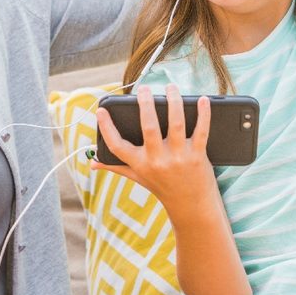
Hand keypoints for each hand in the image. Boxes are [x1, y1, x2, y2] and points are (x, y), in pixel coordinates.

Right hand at [92, 84, 217, 212]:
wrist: (191, 207)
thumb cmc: (162, 187)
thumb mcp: (137, 177)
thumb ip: (116, 166)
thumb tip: (92, 163)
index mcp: (140, 164)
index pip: (117, 146)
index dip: (106, 128)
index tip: (101, 111)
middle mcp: (157, 161)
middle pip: (149, 128)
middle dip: (145, 105)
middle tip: (144, 88)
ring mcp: (178, 158)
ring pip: (176, 124)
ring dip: (173, 102)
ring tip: (170, 87)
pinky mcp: (197, 156)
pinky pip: (201, 131)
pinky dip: (203, 114)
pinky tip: (202, 100)